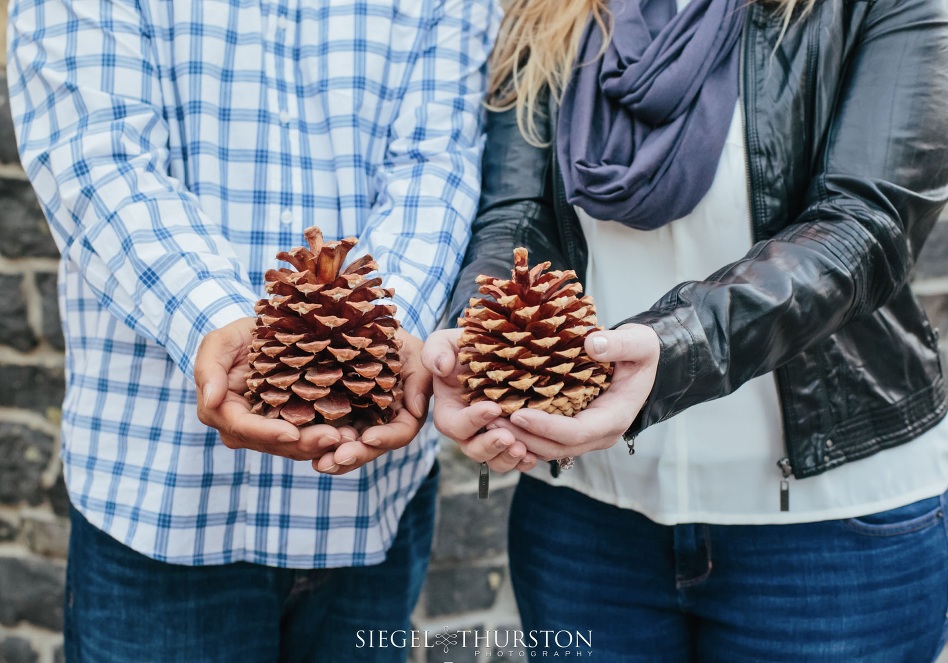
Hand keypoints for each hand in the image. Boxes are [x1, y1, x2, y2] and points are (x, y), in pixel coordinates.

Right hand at [195, 317, 348, 460]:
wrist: (262, 335)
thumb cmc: (236, 337)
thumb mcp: (218, 343)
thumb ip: (209, 370)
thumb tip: (210, 400)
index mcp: (222, 412)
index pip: (244, 428)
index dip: (268, 434)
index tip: (292, 434)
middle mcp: (246, 428)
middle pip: (274, 443)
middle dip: (304, 444)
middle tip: (334, 438)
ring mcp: (271, 429)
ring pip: (295, 446)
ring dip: (321, 445)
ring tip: (349, 439)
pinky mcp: (295, 423)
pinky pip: (310, 436)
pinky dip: (329, 437)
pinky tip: (352, 434)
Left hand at [313, 328, 430, 474]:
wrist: (363, 324)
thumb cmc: (396, 336)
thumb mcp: (415, 351)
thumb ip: (421, 379)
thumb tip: (416, 411)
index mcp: (405, 410)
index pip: (401, 431)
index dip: (386, 437)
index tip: (367, 437)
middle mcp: (382, 421)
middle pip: (372, 446)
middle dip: (354, 455)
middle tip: (333, 460)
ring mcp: (358, 419)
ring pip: (348, 446)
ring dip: (334, 457)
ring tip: (318, 464)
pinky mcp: (333, 413)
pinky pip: (326, 433)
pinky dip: (317, 443)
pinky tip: (303, 448)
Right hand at [421, 328, 537, 473]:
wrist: (493, 349)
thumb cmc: (465, 347)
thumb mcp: (445, 342)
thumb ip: (435, 352)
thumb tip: (442, 367)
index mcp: (449, 411)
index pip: (454, 425)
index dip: (471, 420)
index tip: (492, 407)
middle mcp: (468, 429)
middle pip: (473, 448)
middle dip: (490, 446)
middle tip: (508, 437)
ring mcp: (490, 436)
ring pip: (494, 459)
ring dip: (507, 458)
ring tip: (522, 449)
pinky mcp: (512, 438)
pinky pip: (514, 458)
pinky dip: (523, 461)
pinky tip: (534, 455)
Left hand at [487, 324, 659, 461]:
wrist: (643, 362)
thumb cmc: (641, 352)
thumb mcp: (641, 343)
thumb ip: (620, 344)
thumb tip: (592, 344)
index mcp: (614, 418)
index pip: (576, 433)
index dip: (545, 427)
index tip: (518, 414)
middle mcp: (598, 434)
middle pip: (555, 448)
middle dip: (522, 438)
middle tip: (489, 421)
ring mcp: (585, 435)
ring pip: (546, 448)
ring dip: (517, 439)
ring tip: (487, 421)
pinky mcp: (572, 430)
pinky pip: (544, 440)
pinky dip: (522, 434)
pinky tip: (498, 418)